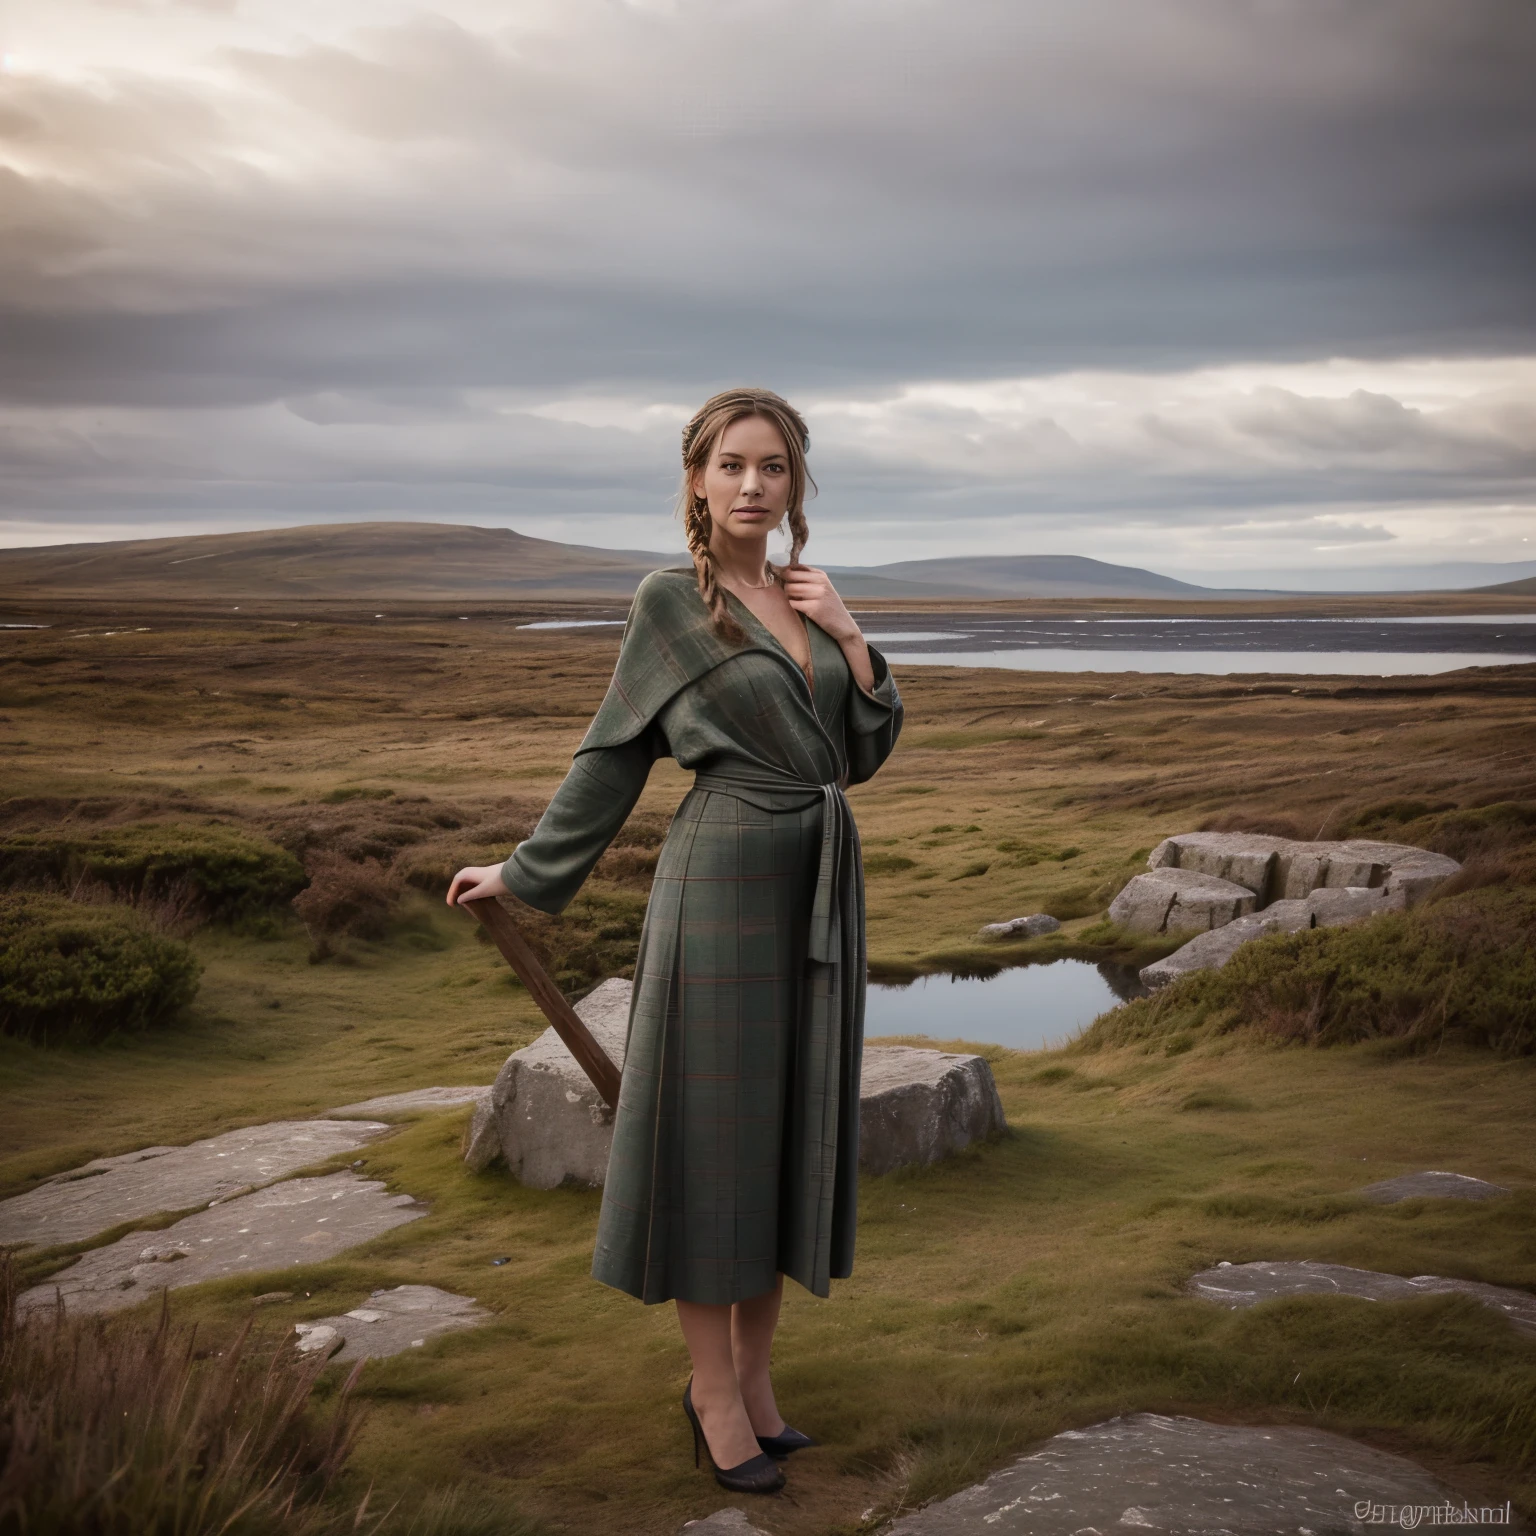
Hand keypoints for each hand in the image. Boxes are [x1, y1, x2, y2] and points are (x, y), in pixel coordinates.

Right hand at [446, 864, 508, 906]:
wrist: (515, 875)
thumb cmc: (498, 882)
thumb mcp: (483, 891)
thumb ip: (469, 895)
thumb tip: (459, 900)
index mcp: (469, 873)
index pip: (456, 882)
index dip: (451, 893)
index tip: (450, 904)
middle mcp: (472, 872)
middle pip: (460, 881)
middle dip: (456, 892)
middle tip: (453, 903)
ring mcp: (479, 874)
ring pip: (467, 883)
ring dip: (463, 892)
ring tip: (461, 902)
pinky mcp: (486, 877)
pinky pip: (474, 884)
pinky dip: (470, 891)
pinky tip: (472, 898)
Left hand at [778, 562, 874, 691]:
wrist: (846, 633)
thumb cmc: (830, 615)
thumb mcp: (821, 592)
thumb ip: (805, 582)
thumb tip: (780, 572)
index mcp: (821, 575)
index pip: (793, 568)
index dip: (786, 577)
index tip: (785, 584)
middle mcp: (820, 582)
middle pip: (788, 579)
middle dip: (787, 590)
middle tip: (796, 603)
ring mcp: (818, 593)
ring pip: (788, 591)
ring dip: (790, 601)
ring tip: (803, 611)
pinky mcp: (814, 607)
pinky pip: (792, 604)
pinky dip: (794, 610)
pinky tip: (805, 617)